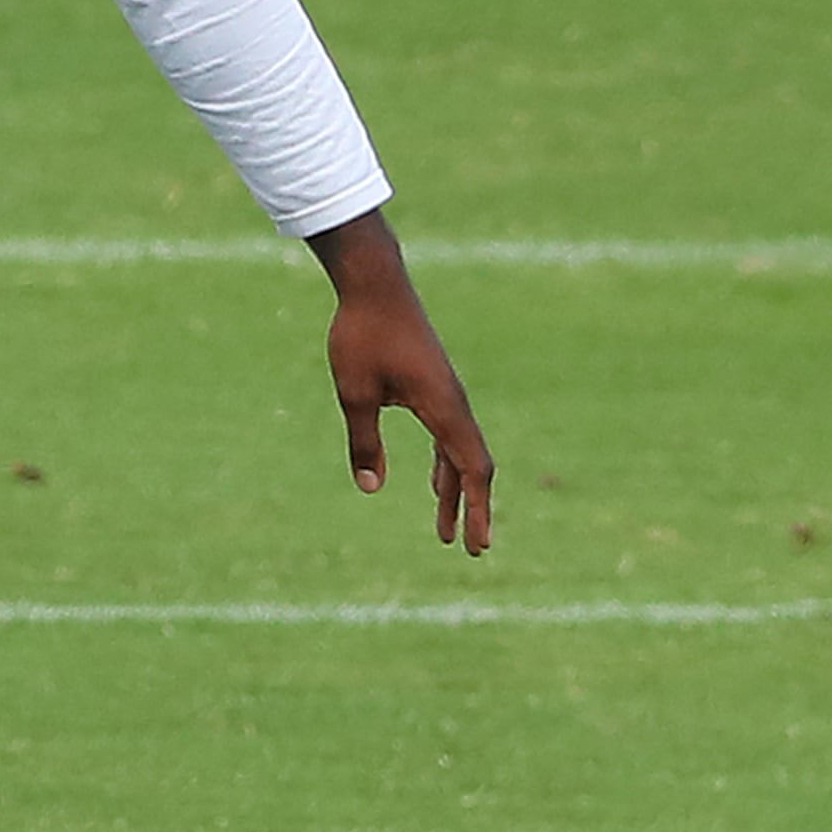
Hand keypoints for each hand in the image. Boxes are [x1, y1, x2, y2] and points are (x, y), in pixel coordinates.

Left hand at [309, 212, 495, 554]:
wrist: (375, 283)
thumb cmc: (362, 335)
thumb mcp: (355, 393)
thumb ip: (364, 442)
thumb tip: (371, 488)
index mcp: (443, 408)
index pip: (471, 469)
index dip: (477, 509)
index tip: (476, 545)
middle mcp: (454, 403)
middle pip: (472, 465)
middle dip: (472, 508)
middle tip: (469, 549)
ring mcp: (447, 393)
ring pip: (460, 451)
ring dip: (456, 489)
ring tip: (447, 527)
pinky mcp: (434, 384)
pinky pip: (449, 434)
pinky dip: (446, 463)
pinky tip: (435, 480)